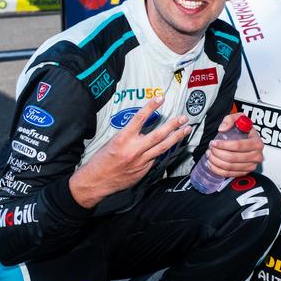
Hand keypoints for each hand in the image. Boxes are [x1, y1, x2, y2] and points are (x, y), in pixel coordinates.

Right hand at [69, 96, 190, 207]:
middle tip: (183, 117)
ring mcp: (141, 162)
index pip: (140, 118)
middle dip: (173, 125)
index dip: (151, 107)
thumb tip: (143, 131)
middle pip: (158, 135)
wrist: (95, 182)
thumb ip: (129, 136)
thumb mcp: (112, 142)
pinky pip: (155, 159)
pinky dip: (161, 152)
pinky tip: (168, 146)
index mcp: (123, 139)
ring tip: (186, 130)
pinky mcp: (143, 171)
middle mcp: (134, 150)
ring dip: (176, 137)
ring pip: (163, 148)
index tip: (160, 98)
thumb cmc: (100, 160)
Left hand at [205, 112, 263, 177]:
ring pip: (229, 167)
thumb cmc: (243, 130)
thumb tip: (223, 128)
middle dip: (218, 153)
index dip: (224, 145)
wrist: (246, 139)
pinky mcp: (244, 173)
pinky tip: (212, 163)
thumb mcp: (238, 118)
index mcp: (257, 143)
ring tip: (210, 154)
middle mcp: (257, 156)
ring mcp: (251, 166)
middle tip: (210, 148)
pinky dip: (218, 170)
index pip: (239, 145)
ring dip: (216, 161)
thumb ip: (230, 119)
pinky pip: (229, 174)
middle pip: (233, 158)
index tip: (214, 142)